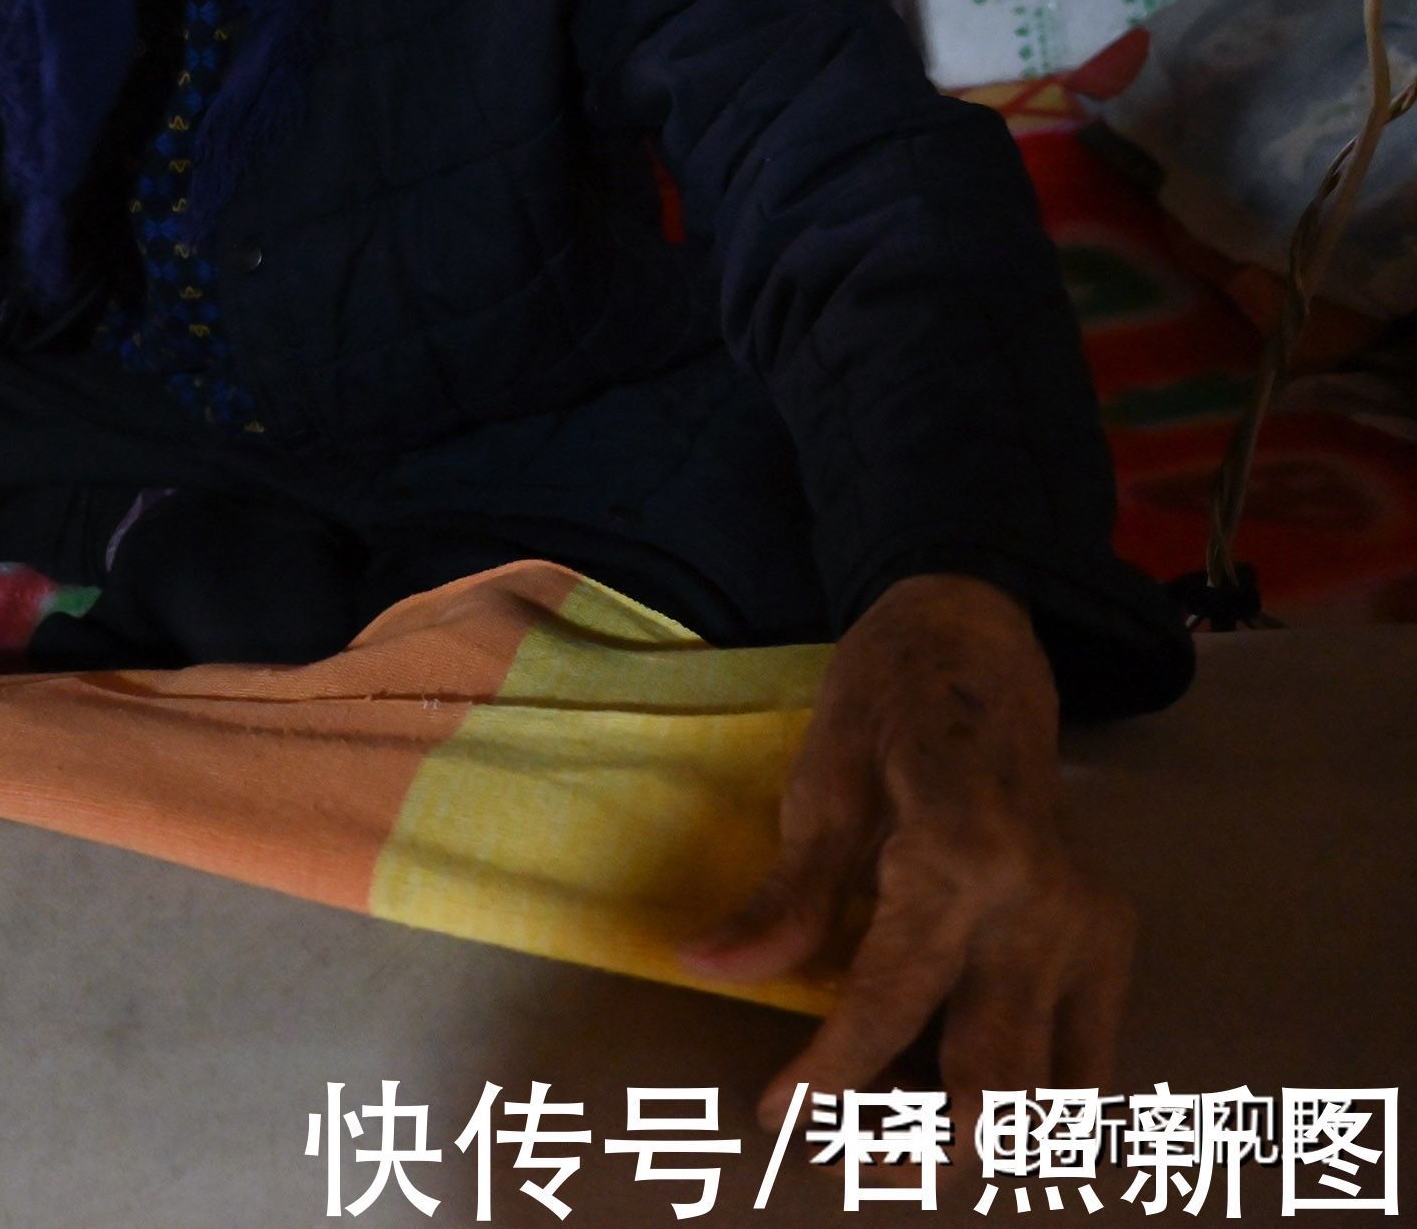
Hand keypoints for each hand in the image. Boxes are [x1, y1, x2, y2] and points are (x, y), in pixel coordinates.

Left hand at [685, 575, 1129, 1151]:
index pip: (892, 1004)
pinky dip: (1033, 1098)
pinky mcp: (1115, 936)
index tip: (776, 1118)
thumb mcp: (820, 785)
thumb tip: (706, 968)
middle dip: (924, 1150)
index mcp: (963, 858)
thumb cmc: (886, 705)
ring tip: (901, 1154)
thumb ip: (783, 896)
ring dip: (987, 1140)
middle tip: (850, 1172)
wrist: (979, 651)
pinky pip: (1087, 1056)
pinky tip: (961, 1108)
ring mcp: (1092, 927)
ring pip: (1060, 1092)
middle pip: (997, 1081)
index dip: (829, 1075)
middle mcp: (1045, 907)